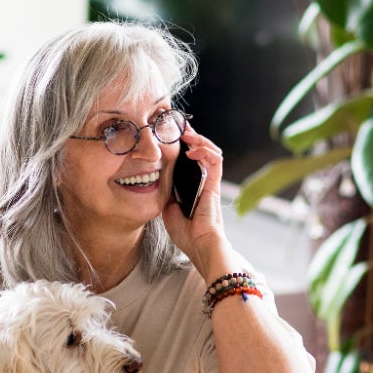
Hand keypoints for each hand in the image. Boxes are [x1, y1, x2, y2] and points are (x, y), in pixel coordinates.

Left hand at [163, 127, 228, 274]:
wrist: (200, 247)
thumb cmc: (187, 234)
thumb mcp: (168, 210)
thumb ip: (165, 194)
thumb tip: (156, 180)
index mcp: (192, 186)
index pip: (189, 159)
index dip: (182, 145)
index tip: (170, 134)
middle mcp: (203, 181)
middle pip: (201, 151)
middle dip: (191, 136)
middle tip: (178, 125)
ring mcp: (210, 182)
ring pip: (211, 152)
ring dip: (199, 139)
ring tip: (186, 133)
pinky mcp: (215, 186)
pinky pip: (215, 161)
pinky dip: (206, 151)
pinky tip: (193, 150)